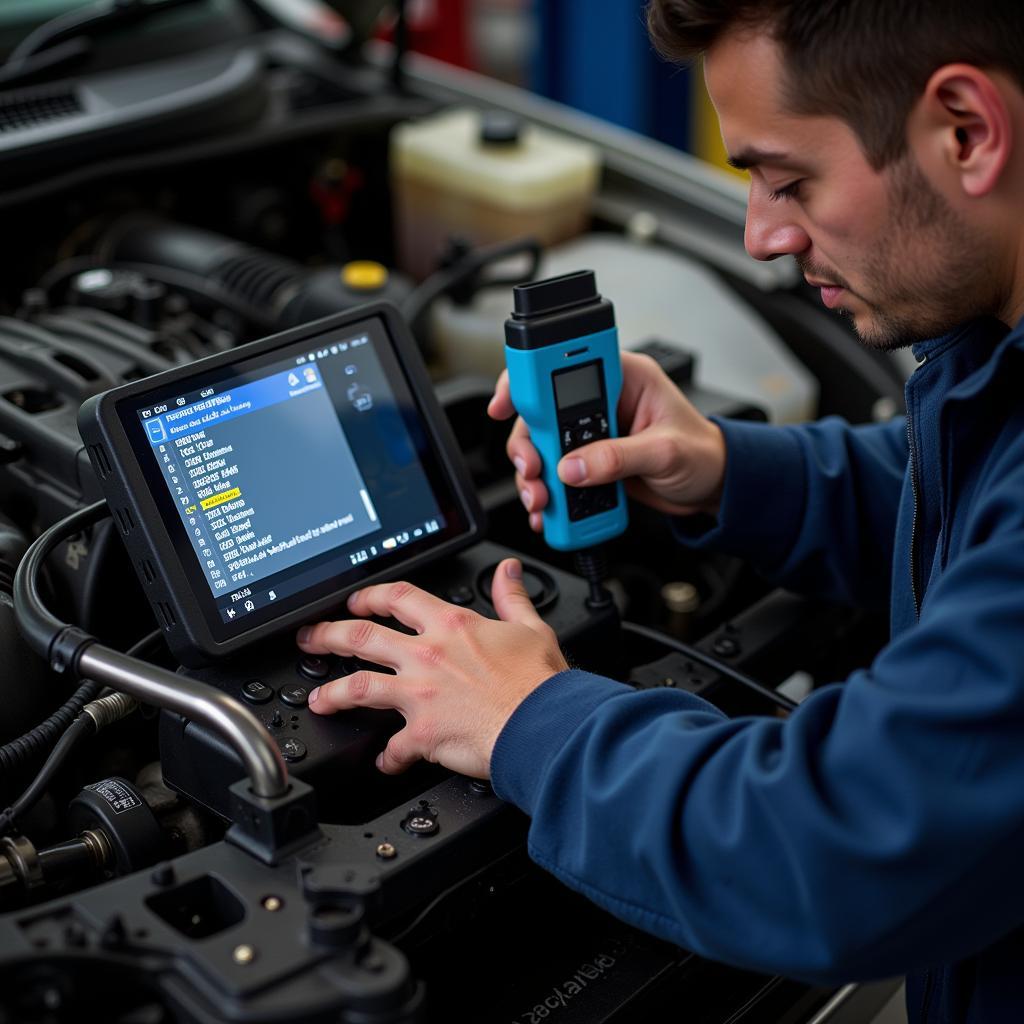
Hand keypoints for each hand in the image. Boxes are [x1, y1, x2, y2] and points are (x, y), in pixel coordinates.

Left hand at [297, 559, 567, 778]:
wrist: (543, 725)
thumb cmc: (539, 683)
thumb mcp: (530, 626)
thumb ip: (511, 596)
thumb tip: (507, 570)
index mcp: (452, 626)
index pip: (398, 598)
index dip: (370, 596)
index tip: (356, 601)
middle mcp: (428, 655)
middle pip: (361, 636)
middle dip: (328, 634)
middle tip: (311, 638)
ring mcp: (419, 694)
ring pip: (357, 687)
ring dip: (331, 694)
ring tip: (317, 699)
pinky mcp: (422, 733)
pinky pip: (392, 748)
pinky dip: (386, 758)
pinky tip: (383, 762)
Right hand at [488, 352, 726, 531]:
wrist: (713, 487)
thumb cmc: (702, 454)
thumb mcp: (666, 453)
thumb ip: (619, 458)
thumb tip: (575, 468)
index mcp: (623, 376)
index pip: (564, 362)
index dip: (529, 377)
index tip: (508, 404)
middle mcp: (602, 400)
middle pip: (542, 412)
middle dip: (528, 444)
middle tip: (533, 470)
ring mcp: (592, 432)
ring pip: (541, 447)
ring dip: (534, 476)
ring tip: (542, 500)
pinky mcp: (589, 461)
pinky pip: (555, 473)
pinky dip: (547, 494)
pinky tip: (549, 510)